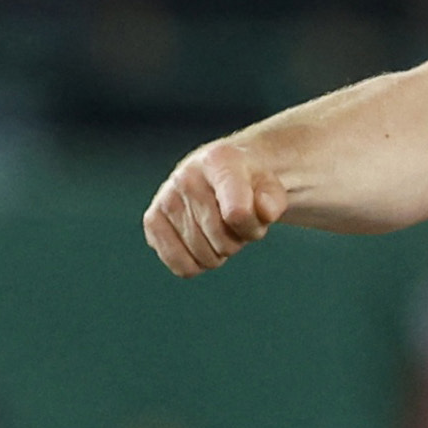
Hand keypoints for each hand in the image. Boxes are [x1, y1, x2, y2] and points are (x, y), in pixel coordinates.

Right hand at [143, 136, 288, 275]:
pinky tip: (201, 242)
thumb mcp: (271, 188)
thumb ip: (274, 200)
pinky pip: (180, 265)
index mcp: (219, 162)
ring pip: (203, 257)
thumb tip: (264, 210)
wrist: (220, 175)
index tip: (259, 217)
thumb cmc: (249, 185)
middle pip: (223, 240)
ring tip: (220, 228)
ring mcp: (166, 198)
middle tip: (238, 223)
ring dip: (219, 252)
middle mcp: (186, 176)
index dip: (251, 227)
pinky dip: (197, 264)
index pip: (237, 213)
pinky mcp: (153, 221)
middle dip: (238, 239)